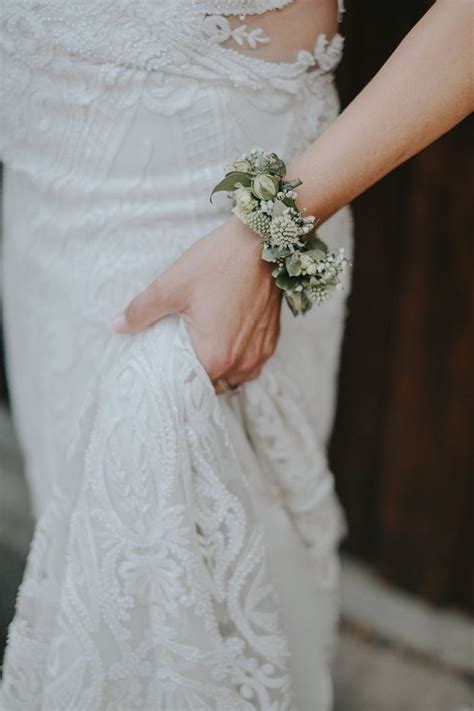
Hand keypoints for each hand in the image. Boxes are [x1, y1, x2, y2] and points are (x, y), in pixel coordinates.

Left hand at [112, 217, 282, 391]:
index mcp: (216, 357)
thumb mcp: (171, 286)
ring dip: (222, 369)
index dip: (177, 381)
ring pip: (236, 376)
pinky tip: (227, 337)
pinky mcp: (272, 339)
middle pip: (215, 385)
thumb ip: (140, 311)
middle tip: (183, 356)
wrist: (262, 241)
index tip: (167, 370)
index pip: (191, 388)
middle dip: (199, 375)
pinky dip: (239, 357)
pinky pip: (252, 362)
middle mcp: (242, 363)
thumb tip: (116, 326)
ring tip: (206, 348)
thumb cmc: (218, 262)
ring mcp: (261, 352)